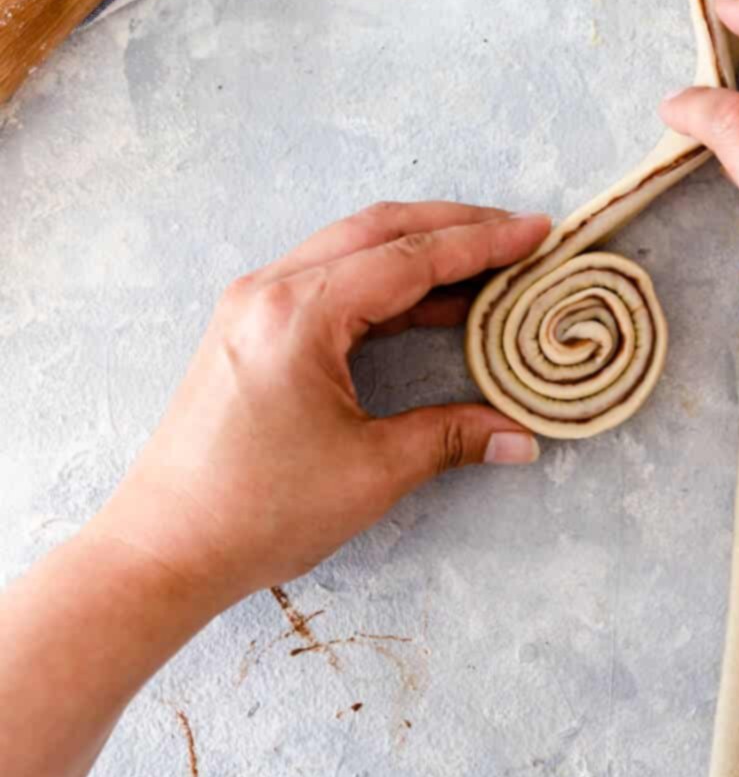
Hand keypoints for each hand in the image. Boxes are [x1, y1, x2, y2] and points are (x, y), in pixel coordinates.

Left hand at [98, 203, 550, 606]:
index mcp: (300, 313)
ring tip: (485, 265)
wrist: (162, 549)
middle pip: (379, 230)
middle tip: (520, 235)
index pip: (410, 257)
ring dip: (418, 249)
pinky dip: (383, 281)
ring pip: (350, 248)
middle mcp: (270, 291)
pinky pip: (327, 280)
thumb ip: (451, 438)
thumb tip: (521, 437)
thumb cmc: (256, 512)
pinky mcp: (246, 330)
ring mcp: (252, 306)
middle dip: (455, 227)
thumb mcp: (370, 472)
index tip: (538, 232)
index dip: (482, 243)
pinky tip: (428, 304)